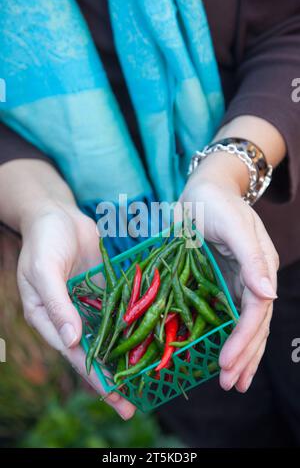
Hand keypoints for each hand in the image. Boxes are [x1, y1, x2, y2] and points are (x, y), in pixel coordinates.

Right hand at [17, 201, 135, 419]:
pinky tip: (150, 337)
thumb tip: (71, 340)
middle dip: (112, 378)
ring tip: (147, 377)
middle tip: (133, 403)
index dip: (93, 376)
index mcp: (48, 318)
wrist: (57, 213)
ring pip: (109, 335)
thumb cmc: (44, 240)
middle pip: (93, 351)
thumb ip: (56, 304)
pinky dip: (132, 324)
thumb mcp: (43, 270)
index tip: (114, 396)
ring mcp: (88, 304)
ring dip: (125, 355)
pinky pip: (120, 309)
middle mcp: (69, 316)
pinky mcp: (104, 290)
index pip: (73, 353)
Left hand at [180, 152, 278, 392]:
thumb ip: (251, 257)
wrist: (201, 192)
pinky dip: (227, 336)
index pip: (257, 311)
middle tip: (230, 384)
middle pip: (254, 324)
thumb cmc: (215, 203)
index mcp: (259, 266)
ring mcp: (237, 281)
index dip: (244, 339)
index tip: (227, 364)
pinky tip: (223, 355)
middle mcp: (252, 277)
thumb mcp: (233, 224)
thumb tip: (270, 295)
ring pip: (244, 324)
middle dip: (244, 355)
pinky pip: (227, 314)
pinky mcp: (221, 282)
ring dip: (241, 354)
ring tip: (233, 381)